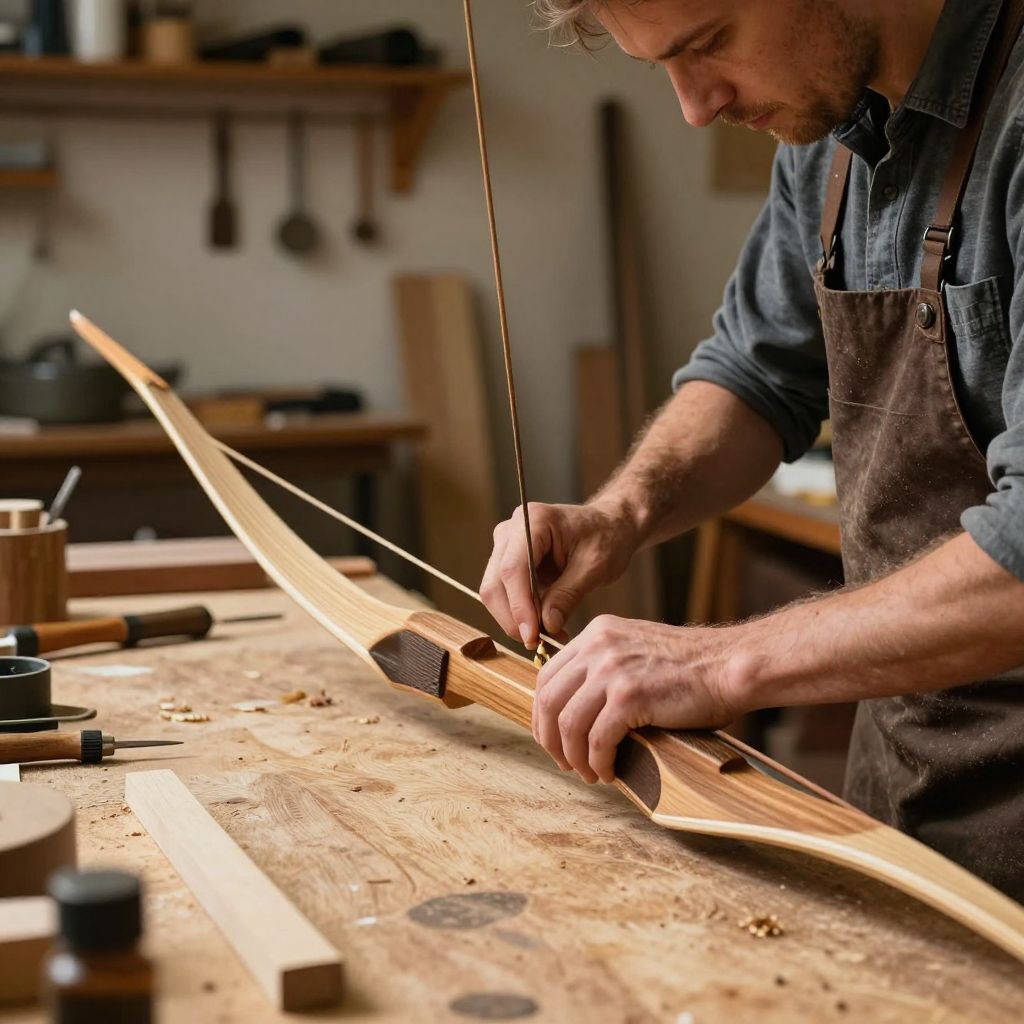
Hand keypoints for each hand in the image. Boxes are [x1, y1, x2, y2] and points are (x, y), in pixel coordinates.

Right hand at [480, 500, 639, 646]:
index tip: (532, 636)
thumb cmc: (606, 537)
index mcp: (533, 520)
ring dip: (516, 620)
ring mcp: (506, 545)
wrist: (608, 525)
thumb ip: (569, 594)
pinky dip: (520, 614)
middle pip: (495, 583)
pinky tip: (545, 625)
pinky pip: (504, 594)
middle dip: (514, 619)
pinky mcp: (508, 561)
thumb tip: (547, 625)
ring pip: (495, 592)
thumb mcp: (595, 566)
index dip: (518, 606)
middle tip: (542, 643)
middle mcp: (511, 530)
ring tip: (550, 636)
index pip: (512, 569)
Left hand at [532, 615, 741, 783]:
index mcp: (597, 633)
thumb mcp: (636, 650)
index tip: (552, 738)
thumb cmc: (691, 667)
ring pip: (568, 724)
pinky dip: (598, 762)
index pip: (547, 675)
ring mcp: (612, 669)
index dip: (543, 714)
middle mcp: (598, 646)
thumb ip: (605, 667)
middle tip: (565, 763)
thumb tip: (577, 709)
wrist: (729, 665)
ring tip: (589, 773)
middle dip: (550, 740)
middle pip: (548, 700)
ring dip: (574, 757)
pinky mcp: (629, 696)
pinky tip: (609, 772)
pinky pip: (597, 739)